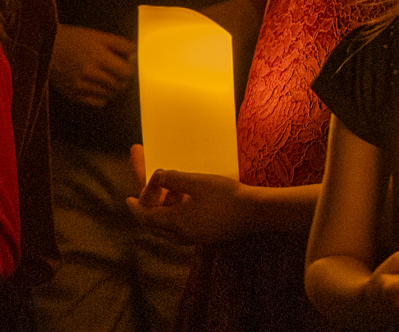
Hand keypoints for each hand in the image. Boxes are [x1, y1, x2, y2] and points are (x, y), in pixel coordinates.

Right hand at [51, 24, 133, 106]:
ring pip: (110, 94)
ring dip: (114, 88)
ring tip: (109, 79)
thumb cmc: (77, 39)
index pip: (127, 72)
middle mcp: (89, 73)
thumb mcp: (100, 36)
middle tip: (119, 73)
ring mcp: (79, 86)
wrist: (48, 47)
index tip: (127, 65)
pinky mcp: (72, 94)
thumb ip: (121, 45)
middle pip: (119, 85)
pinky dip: (103, 97)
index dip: (131, 69)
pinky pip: (98, 103)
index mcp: (98, 57)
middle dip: (124, 79)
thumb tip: (135, 56)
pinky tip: (100, 88)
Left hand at [125, 144, 248, 244]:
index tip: (127, 199)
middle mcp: (181, 234)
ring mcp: (195, 236)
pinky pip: (184, 225)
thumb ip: (174, 180)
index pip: (146, 216)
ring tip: (173, 188)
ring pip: (170, 224)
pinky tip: (190, 199)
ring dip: (167, 206)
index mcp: (175, 222)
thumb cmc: (227, 197)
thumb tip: (158, 176)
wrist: (257, 213)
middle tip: (154, 187)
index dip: (135, 207)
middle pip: (156, 222)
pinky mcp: (207, 235)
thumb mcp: (199, 183)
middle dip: (151, 204)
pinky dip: (179, 212)